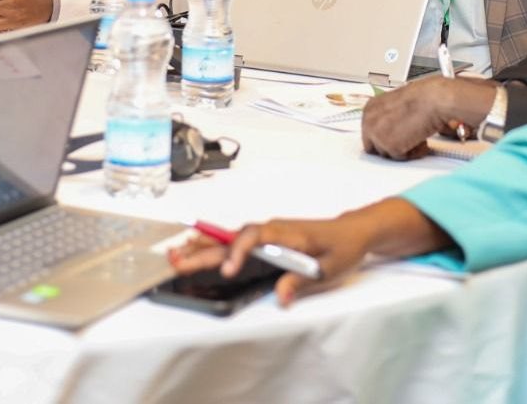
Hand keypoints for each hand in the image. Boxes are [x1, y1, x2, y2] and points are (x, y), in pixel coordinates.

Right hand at [167, 216, 373, 306]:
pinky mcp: (264, 240)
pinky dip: (214, 246)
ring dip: (203, 246)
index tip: (226, 271)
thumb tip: (280, 297)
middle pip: (233, 239)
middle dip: (205, 251)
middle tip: (177, 262)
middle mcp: (272, 229)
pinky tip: (195, 248)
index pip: (255, 237)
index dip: (238, 252)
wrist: (352, 231)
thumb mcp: (330, 268)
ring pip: (229, 238)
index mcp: (287, 233)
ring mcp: (266, 233)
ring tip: (175, 254)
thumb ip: (302, 281)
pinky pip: (235, 241)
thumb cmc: (342, 247)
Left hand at [361, 76, 498, 159]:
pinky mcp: (390, 147)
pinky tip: (422, 141)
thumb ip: (388, 117)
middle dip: (391, 145)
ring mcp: (378, 135)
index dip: (386, 136)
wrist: (434, 99)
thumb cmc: (423, 97)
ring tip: (418, 138)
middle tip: (408, 141)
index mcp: (370, 109)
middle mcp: (369, 122)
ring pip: (387, 154)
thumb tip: (392, 129)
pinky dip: (413, 153)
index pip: (370, 132)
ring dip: (403, 149)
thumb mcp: (397, 104)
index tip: (397, 137)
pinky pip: (400, 159)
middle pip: (374, 146)